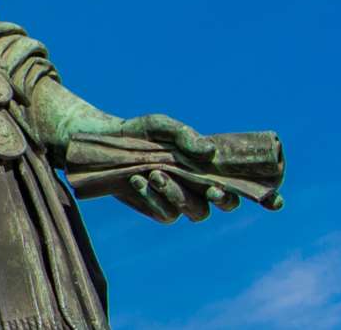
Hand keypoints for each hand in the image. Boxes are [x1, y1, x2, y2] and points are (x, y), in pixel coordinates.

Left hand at [100, 114, 238, 223]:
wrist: (107, 142)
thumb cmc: (141, 132)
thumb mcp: (160, 127)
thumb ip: (184, 135)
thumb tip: (209, 151)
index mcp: (207, 168)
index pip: (233, 186)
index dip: (234, 192)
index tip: (218, 186)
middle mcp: (199, 188)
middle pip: (222, 204)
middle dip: (218, 199)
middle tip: (208, 189)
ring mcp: (179, 201)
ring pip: (195, 211)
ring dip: (177, 194)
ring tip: (155, 174)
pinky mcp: (159, 208)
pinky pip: (167, 214)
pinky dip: (154, 198)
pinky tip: (137, 180)